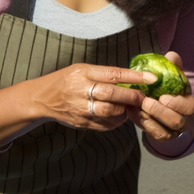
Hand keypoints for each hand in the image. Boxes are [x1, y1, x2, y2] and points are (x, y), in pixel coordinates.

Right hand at [30, 62, 158, 132]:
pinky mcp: (82, 123)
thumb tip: (131, 78)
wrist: (42, 99)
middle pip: (112, 94)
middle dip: (132, 96)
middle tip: (145, 97)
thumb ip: (103, 74)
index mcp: (83, 73)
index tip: (151, 78)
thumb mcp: (82, 69)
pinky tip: (120, 116)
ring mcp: (81, 108)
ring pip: (110, 112)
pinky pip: (104, 124)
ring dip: (125, 110)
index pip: (113, 74)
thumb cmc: (65, 80)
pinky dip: (116, 121)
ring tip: (131, 106)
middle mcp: (81, 90)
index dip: (134, 76)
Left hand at [125, 50, 193, 144]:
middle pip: (176, 122)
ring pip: (163, 132)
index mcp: (190, 105)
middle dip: (160, 112)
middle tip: (145, 102)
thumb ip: (174, 66)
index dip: (177, 104)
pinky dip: (141, 124)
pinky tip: (132, 112)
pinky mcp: (160, 136)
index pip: (189, 107)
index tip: (163, 97)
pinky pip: (152, 135)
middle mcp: (184, 121)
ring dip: (148, 119)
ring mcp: (172, 132)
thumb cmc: (172, 90)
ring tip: (135, 107)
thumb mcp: (175, 77)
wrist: (169, 109)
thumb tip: (171, 56)